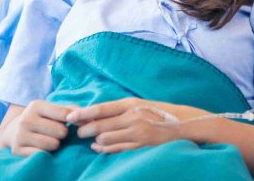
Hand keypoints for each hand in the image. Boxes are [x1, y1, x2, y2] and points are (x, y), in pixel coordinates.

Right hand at [3, 100, 77, 156]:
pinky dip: (46, 153)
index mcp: (36, 105)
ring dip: (56, 144)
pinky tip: (42, 148)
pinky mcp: (17, 150)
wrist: (14, 132)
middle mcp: (26, 119)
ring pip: (53, 144)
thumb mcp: (54, 109)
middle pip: (60, 131)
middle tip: (57, 133)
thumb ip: (73, 110)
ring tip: (50, 140)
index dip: (73, 120)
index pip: (65, 114)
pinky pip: (42, 154)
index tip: (72, 123)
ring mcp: (20, 135)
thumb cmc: (42, 119)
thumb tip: (88, 119)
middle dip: (63, 134)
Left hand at [67, 97, 201, 153]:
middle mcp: (133, 117)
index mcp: (131, 103)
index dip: (83, 113)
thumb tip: (95, 114)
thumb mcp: (140, 104)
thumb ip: (120, 109)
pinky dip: (105, 149)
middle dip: (85, 130)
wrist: (183, 123)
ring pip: (106, 139)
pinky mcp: (141, 146)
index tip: (70, 116)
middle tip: (78, 132)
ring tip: (91, 140)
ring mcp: (137, 133)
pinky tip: (99, 147)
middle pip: (100, 125)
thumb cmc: (159, 112)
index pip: (101, 108)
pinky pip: (117, 149)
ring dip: (96, 140)